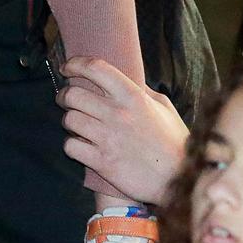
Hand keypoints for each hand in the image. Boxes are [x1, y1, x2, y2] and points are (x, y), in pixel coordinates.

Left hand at [56, 56, 187, 205]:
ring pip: (69, 119)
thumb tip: (130, 79)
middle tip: (67, 100)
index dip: (75, 64)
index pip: (96, 68)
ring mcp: (108, 138)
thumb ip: (144, 91)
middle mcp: (118, 114)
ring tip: (75, 124)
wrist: (177, 178)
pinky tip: (80, 145)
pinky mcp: (101, 162)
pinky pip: (70, 146)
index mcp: (133, 96)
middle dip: (65, 96)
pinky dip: (72, 144)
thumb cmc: (173, 142)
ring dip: (69, 121)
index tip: (68, 68)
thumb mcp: (164, 108)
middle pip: (73, 94)